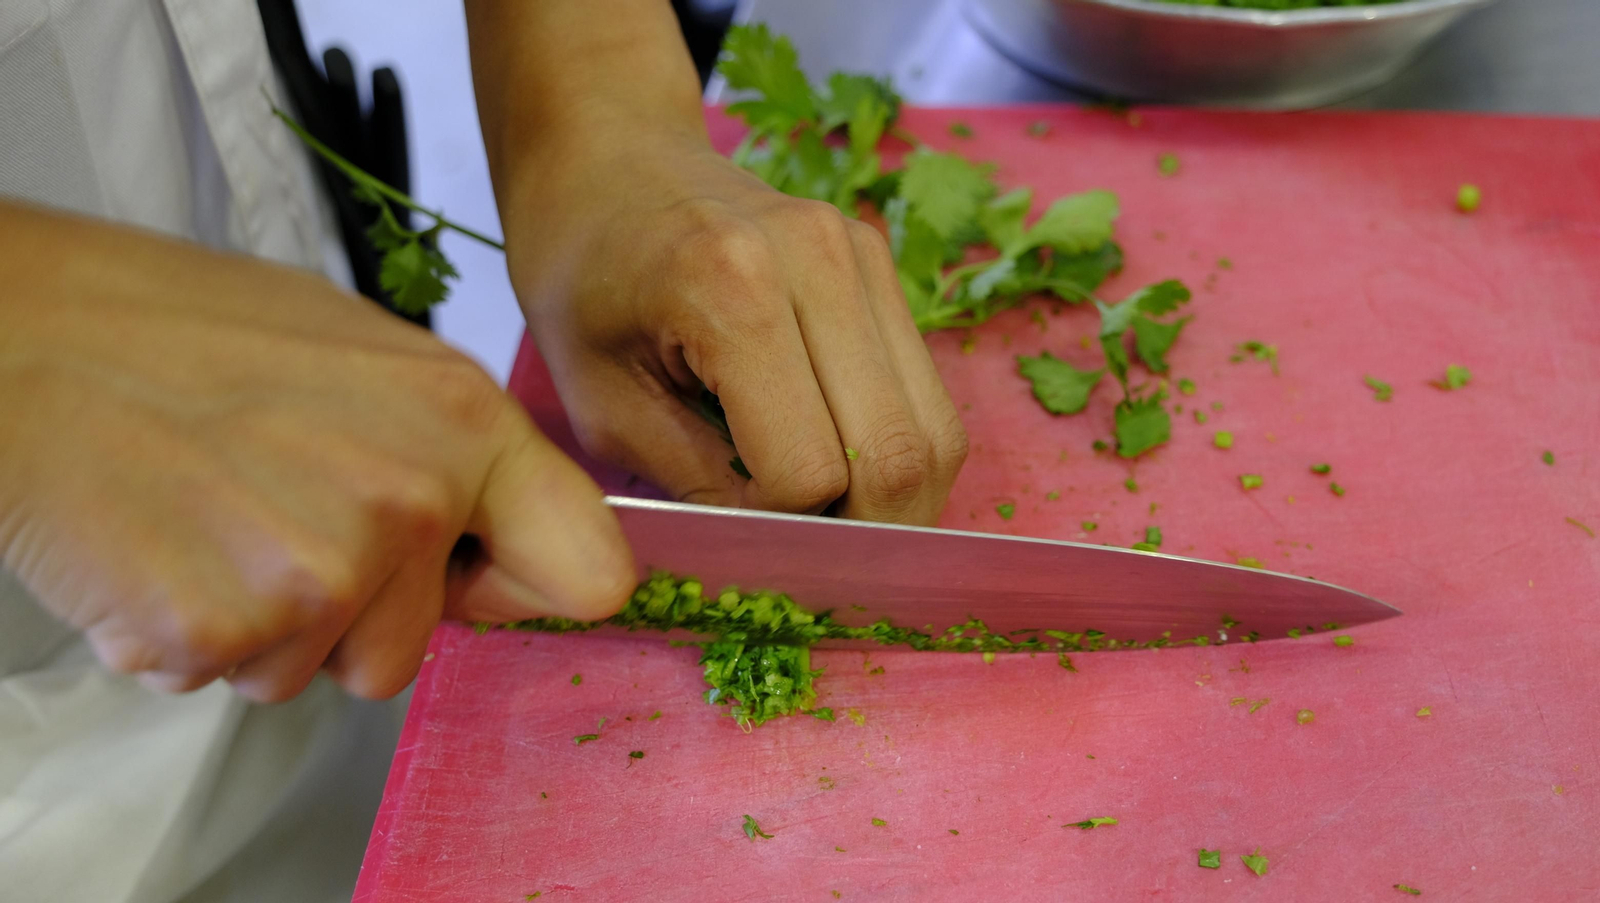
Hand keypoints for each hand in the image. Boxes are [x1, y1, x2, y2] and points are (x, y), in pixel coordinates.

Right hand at [0, 202, 633, 701]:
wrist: (25, 334)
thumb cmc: (181, 331)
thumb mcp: (367, 355)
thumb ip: (450, 452)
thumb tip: (501, 530)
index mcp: (465, 424)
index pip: (590, 571)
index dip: (530, 588)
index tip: (484, 580)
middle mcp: (412, 501)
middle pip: (412, 652)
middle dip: (349, 615)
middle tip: (271, 519)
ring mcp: (319, 572)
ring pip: (316, 672)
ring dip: (265, 625)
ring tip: (208, 518)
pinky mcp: (222, 629)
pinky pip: (227, 677)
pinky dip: (188, 634)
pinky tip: (160, 546)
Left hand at [501, 136, 967, 524]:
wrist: (608, 165)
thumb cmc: (583, 284)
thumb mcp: (603, 407)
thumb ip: (699, 486)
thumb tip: (784, 554)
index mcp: (732, 289)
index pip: (809, 469)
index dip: (778, 527)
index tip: (734, 528)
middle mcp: (820, 261)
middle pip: (900, 455)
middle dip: (863, 534)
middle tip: (808, 558)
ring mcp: (863, 255)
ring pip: (936, 432)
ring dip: (894, 499)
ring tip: (830, 518)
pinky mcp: (882, 263)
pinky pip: (925, 393)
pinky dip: (895, 449)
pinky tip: (840, 461)